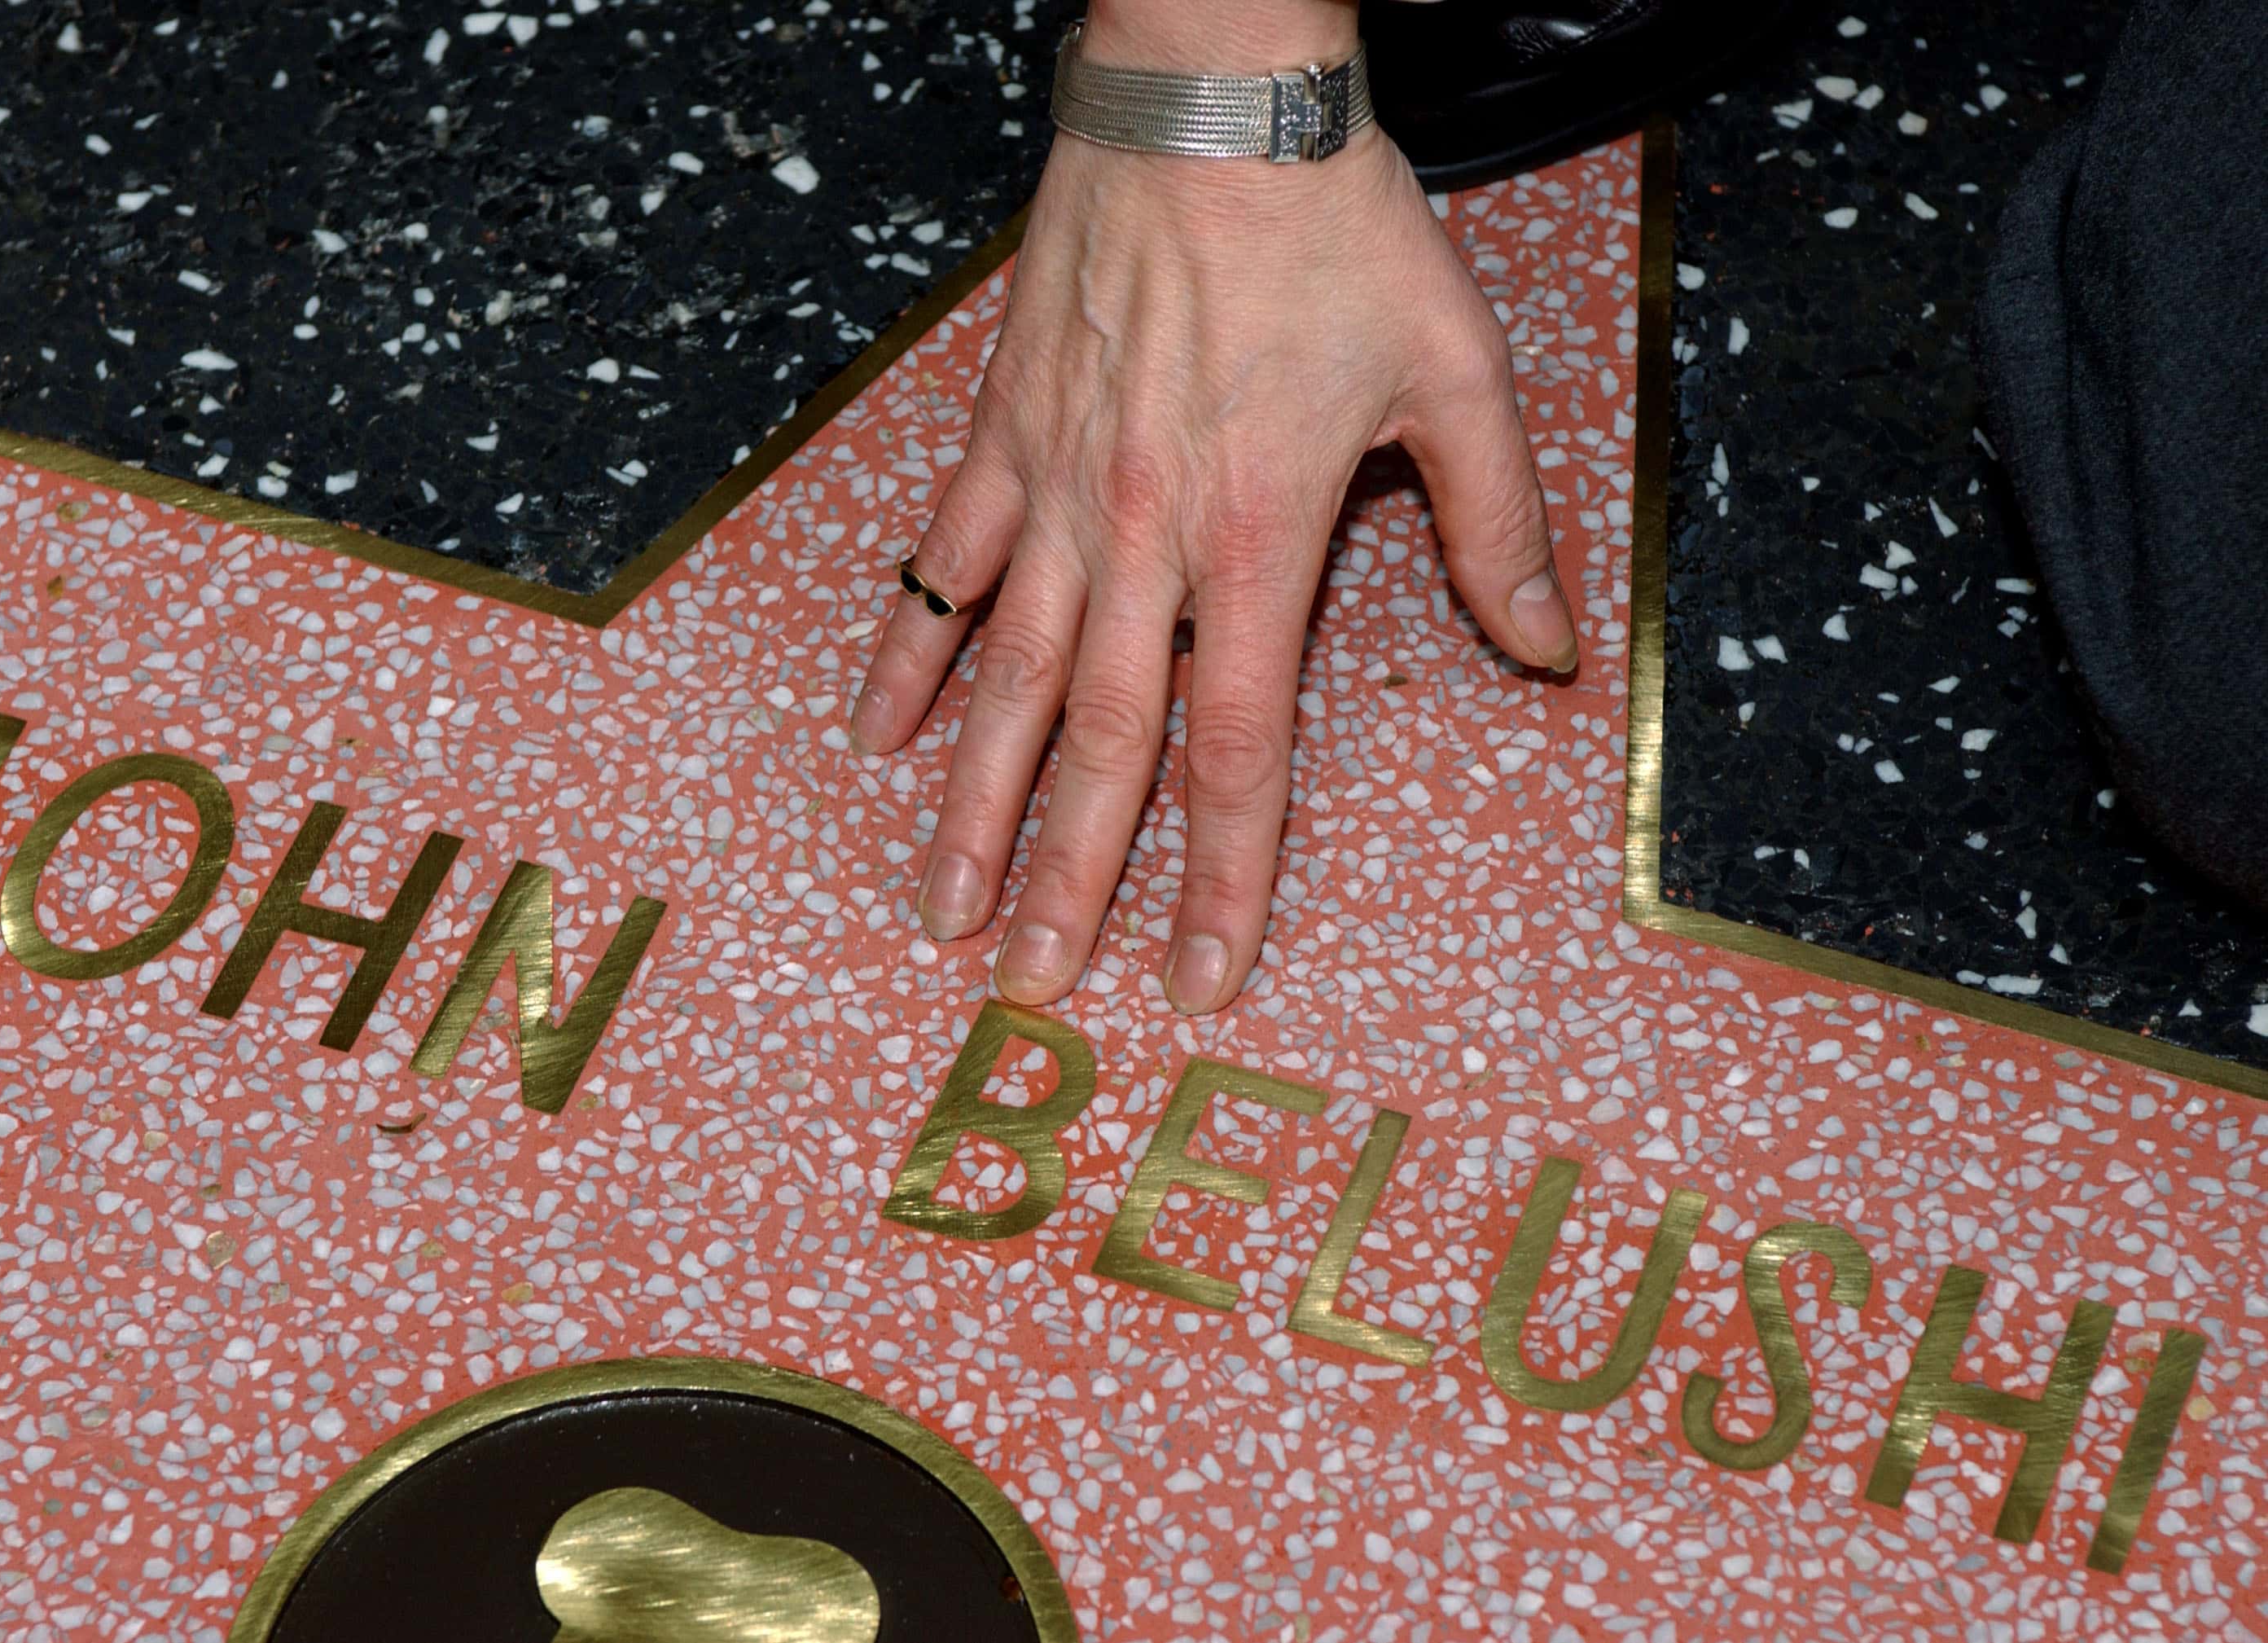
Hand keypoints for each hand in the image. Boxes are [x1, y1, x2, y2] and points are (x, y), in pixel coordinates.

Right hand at [848, 0, 1572, 1016]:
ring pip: (1000, 681)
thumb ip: (1498, 529)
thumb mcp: (1457, 373)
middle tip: (1030, 982)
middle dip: (1066, 879)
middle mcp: (1141, 542)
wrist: (1212, 97)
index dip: (1221, 878)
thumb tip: (1543, 652)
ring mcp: (1056, 494)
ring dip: (971, 803)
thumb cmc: (1336, 231)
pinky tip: (877, 733)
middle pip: (1096, 746)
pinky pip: (942, 566)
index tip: (1196, 977)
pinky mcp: (1001, 438)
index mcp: (1254, 542)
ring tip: (942, 903)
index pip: (1237, 753)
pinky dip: (908, 651)